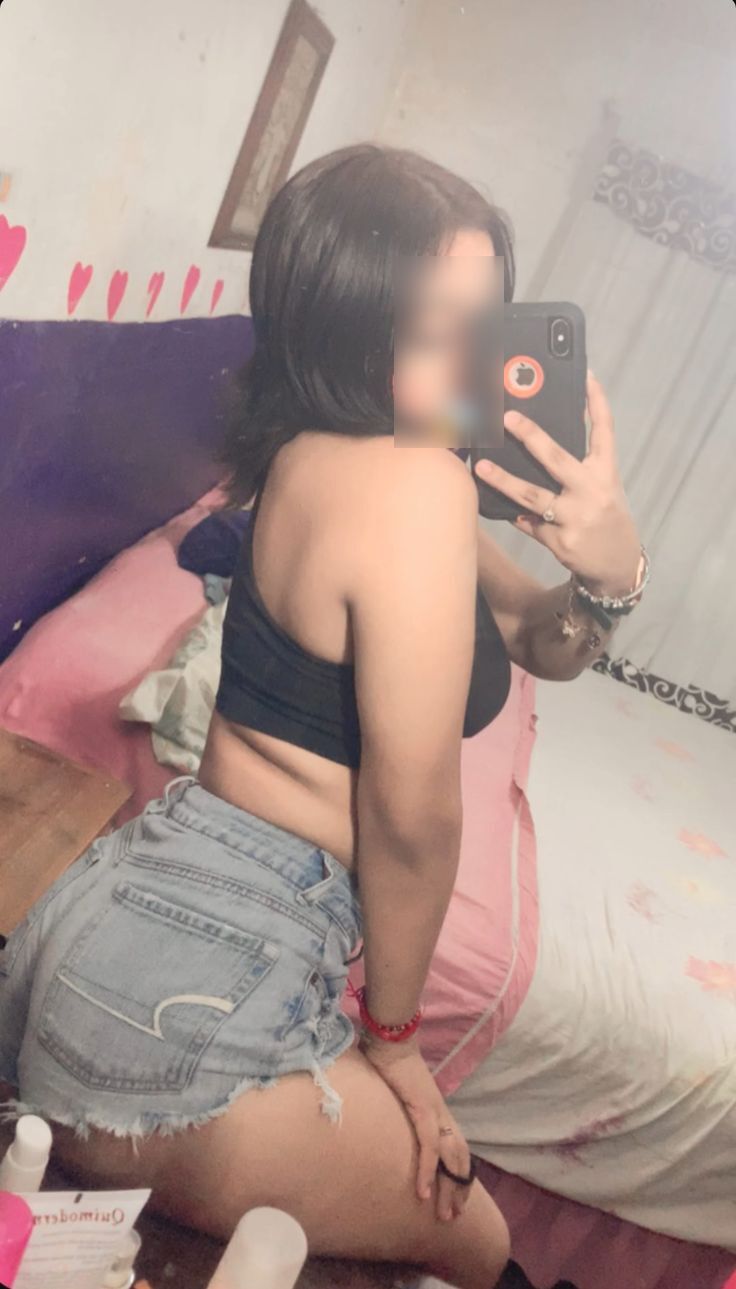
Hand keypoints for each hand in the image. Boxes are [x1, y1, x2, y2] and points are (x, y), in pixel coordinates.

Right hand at [360, 1032, 472, 1220]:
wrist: (391, 1038)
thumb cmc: (390, 1061)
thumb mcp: (397, 1095)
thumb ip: (399, 1110)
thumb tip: (388, 1122)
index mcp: (437, 1111)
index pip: (457, 1148)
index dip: (459, 1174)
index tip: (456, 1198)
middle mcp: (442, 1114)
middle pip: (460, 1158)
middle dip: (459, 1189)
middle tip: (453, 1217)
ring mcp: (435, 1111)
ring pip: (450, 1157)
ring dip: (448, 1188)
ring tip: (443, 1214)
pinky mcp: (422, 1108)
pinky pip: (429, 1146)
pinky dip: (429, 1170)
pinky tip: (424, 1191)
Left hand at [474, 373, 640, 596]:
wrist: (617, 565)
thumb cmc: (605, 517)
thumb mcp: (604, 486)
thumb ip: (581, 464)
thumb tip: (542, 438)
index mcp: (606, 474)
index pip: (604, 432)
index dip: (597, 403)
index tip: (586, 377)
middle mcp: (593, 493)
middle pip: (558, 460)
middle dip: (531, 437)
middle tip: (507, 418)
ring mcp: (575, 519)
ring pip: (532, 496)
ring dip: (503, 481)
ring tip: (481, 467)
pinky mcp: (560, 542)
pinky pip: (527, 523)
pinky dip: (513, 513)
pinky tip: (496, 505)